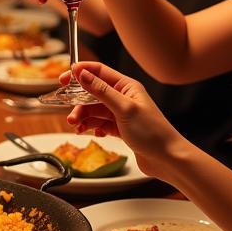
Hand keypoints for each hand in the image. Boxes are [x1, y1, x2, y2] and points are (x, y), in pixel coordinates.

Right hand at [64, 61, 186, 178]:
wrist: (167, 158)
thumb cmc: (153, 132)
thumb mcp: (124, 108)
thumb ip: (101, 91)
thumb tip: (83, 74)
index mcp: (127, 87)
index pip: (99, 72)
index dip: (81, 73)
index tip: (63, 78)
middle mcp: (123, 98)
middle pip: (92, 94)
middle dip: (79, 104)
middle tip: (71, 115)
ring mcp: (121, 113)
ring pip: (94, 110)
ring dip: (83, 118)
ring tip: (77, 127)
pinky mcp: (120, 128)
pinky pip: (99, 123)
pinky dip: (91, 127)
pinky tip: (90, 133)